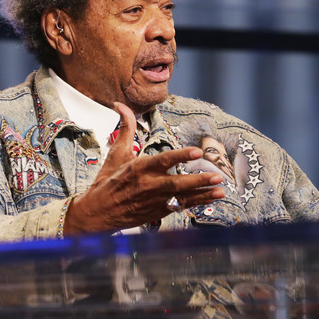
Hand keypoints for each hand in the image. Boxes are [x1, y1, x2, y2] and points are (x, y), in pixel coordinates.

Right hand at [63, 103, 225, 234]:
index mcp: (138, 168)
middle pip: (176, 183)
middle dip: (198, 180)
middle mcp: (147, 186)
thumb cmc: (107, 182)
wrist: (97, 213)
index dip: (180, 156)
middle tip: (216, 175)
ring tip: (221, 189)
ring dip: (202, 193)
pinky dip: (197, 203)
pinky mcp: (157, 213)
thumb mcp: (115, 153)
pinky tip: (211, 198)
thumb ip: (125, 128)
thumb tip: (121, 105)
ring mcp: (154, 201)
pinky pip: (180, 207)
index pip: (163, 161)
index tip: (197, 152)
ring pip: (182, 197)